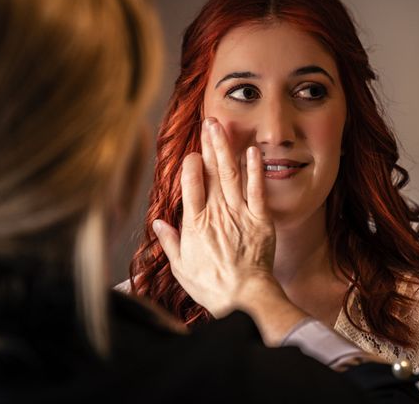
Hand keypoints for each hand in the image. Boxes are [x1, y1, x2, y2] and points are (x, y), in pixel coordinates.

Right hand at [153, 117, 277, 317]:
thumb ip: (169, 241)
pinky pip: (257, 189)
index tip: (190, 152)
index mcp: (195, 224)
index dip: (190, 167)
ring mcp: (240, 214)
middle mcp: (217, 213)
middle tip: (208, 123)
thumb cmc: (212, 285)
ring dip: (227, 149)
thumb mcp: (181, 267)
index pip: (191, 187)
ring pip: (232, 175)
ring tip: (222, 127)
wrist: (245, 297)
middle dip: (209, 145)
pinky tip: (252, 151)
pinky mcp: (260, 218)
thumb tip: (158, 222)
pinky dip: (255, 169)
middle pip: (212, 173)